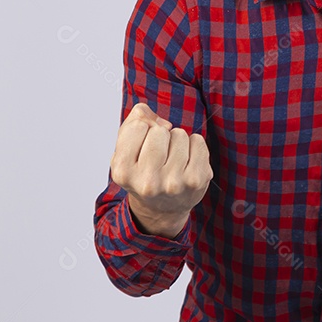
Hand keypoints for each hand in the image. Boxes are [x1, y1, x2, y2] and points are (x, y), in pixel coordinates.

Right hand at [109, 102, 213, 237]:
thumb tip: (146, 112)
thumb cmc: (143, 172)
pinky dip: (193, 145)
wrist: (162, 209)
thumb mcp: (125, 151)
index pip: (138, 126)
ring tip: (172, 160)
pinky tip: (186, 161)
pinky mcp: (196, 180)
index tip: (142, 145)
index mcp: (123, 173)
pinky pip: (197, 140)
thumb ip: (131, 123)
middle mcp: (148, 182)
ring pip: (179, 134)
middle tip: (159, 154)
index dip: (143, 129)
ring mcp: (174, 183)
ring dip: (177, 141)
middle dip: (160, 135)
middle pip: (159, 130)